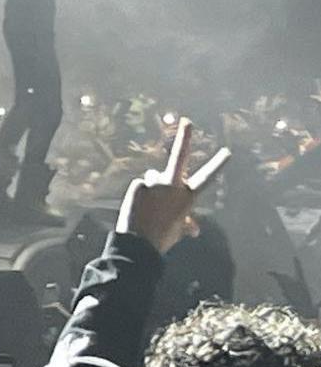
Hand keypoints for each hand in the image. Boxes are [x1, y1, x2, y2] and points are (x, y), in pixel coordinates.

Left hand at [119, 118, 231, 253]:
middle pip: (180, 156)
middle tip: (188, 122)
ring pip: (154, 178)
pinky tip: (139, 207)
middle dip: (185, 138)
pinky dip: (140, 195)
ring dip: (153, 188)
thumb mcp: (179, 229)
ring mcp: (155, 183)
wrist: (140, 243)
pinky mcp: (139, 184)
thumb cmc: (162, 237)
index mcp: (188, 197)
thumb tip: (194, 228)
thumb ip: (186, 221)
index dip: (218, 164)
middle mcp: (172, 185)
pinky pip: (141, 187)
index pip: (207, 178)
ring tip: (149, 208)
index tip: (227, 151)